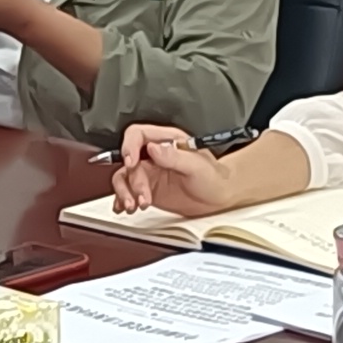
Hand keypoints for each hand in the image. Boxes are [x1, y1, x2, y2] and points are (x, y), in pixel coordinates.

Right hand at [111, 124, 235, 215]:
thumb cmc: (214, 177)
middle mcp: (154, 155)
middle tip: (143, 197)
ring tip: (134, 206)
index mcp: (166, 141)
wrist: (220, 197)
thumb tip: (153, 148)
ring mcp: (149, 172)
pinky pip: (127, 191)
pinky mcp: (147, 189)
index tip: (132, 164)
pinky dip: (122, 200)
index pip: (137, 134)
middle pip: (129, 160)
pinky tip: (125, 208)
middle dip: (132, 181)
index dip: (129, 146)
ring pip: (124, 177)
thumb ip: (174, 156)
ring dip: (124, 192)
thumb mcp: (196, 166)